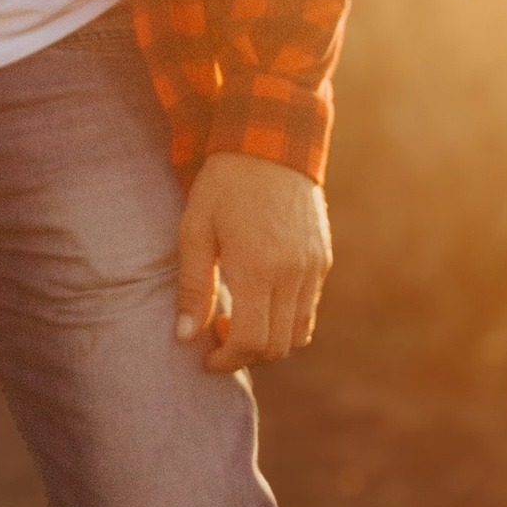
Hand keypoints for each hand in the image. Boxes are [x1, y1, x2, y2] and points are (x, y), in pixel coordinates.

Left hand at [173, 152, 331, 370]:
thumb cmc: (224, 186)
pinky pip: (308, 310)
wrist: (271, 146)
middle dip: (245, 355)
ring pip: (297, 334)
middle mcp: (292, 274)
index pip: (251, 340)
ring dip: (267, 341)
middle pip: (277, 346)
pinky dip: (285, 321)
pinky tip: (260, 299)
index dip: (227, 360)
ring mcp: (312, 268)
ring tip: (239, 317)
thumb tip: (184, 337)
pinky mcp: (322, 261)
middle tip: (217, 335)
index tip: (206, 358)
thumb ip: (192, 287)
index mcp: (258, 267)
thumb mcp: (195, 230)